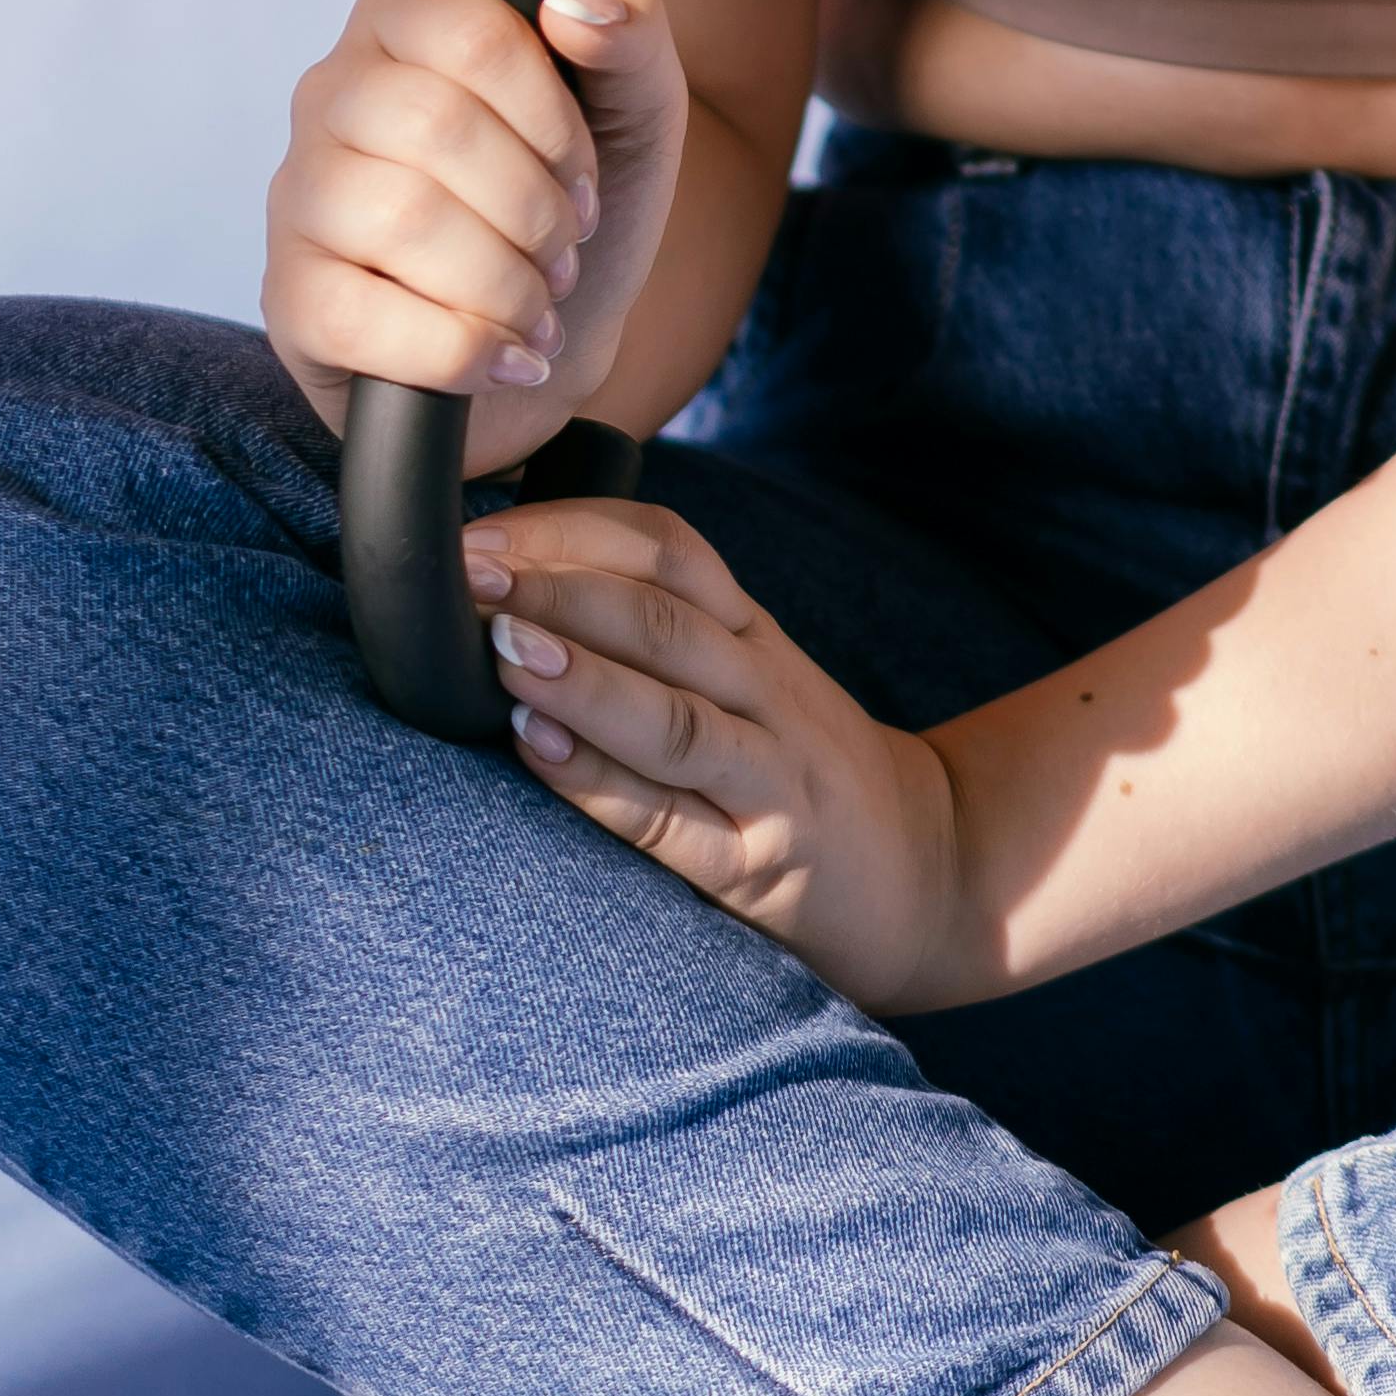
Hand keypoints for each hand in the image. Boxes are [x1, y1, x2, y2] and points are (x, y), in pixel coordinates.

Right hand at [262, 0, 684, 472]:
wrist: (543, 336)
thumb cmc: (572, 204)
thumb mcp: (633, 112)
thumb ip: (632, 33)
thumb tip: (577, 5)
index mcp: (401, 24)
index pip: (474, 36)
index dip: (552, 121)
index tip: (584, 181)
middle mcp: (329, 94)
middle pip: (435, 128)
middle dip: (532, 211)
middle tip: (564, 255)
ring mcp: (299, 195)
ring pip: (398, 219)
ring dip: (502, 284)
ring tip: (536, 309)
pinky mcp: (290, 297)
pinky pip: (356, 318)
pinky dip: (457, 351)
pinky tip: (504, 359)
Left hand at [462, 491, 977, 1020]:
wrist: (931, 869)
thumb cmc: (804, 773)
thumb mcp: (752, 681)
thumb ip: (665, 636)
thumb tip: (515, 587)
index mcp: (754, 636)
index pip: (669, 550)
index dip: (572, 528)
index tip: (480, 526)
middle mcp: (767, 692)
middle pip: (666, 616)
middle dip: (558, 584)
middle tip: (464, 571)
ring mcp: (770, 778)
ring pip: (674, 714)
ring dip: (581, 675)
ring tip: (502, 646)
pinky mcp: (759, 864)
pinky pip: (671, 818)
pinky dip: (598, 779)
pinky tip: (535, 748)